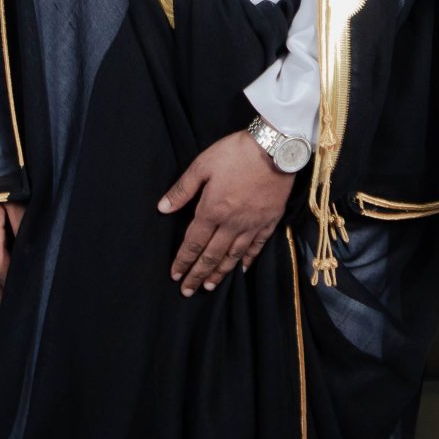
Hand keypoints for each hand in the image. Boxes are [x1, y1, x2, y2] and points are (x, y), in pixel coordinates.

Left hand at [159, 129, 298, 295]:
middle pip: (211, 255)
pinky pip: (257, 247)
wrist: (275, 147)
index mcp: (212, 210)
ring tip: (210, 285)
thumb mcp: (202, 165)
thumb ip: (182, 189)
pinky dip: (248, 260)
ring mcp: (252, 224)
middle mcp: (232, 223)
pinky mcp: (269, 221)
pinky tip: (241, 270)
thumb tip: (162, 208)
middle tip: (188, 291)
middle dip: (198, 274)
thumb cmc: (236, 152)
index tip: (175, 276)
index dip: (183, 261)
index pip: (193, 243)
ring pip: (233, 256)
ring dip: (220, 272)